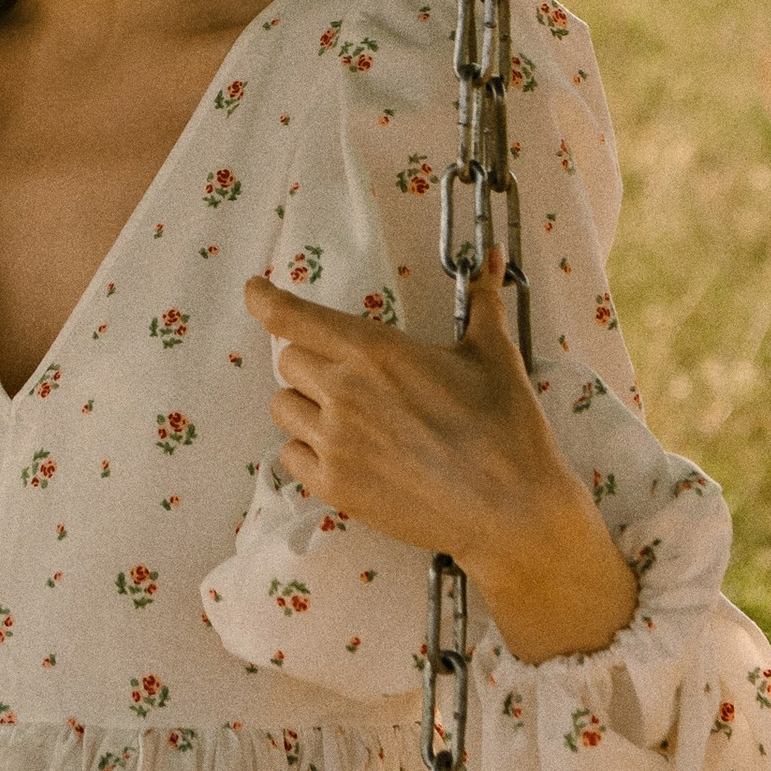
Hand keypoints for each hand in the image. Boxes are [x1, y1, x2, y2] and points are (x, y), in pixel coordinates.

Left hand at [239, 256, 639, 665]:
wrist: (515, 511)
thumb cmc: (507, 429)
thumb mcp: (494, 355)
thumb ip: (483, 301)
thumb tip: (495, 259)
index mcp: (375, 352)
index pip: (293, 317)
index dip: (266, 300)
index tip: (255, 291)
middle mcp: (344, 392)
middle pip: (288, 360)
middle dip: (313, 362)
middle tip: (353, 379)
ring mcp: (335, 443)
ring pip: (284, 407)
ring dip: (307, 406)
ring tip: (352, 419)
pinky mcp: (335, 488)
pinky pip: (291, 455)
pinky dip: (308, 451)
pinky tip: (347, 454)